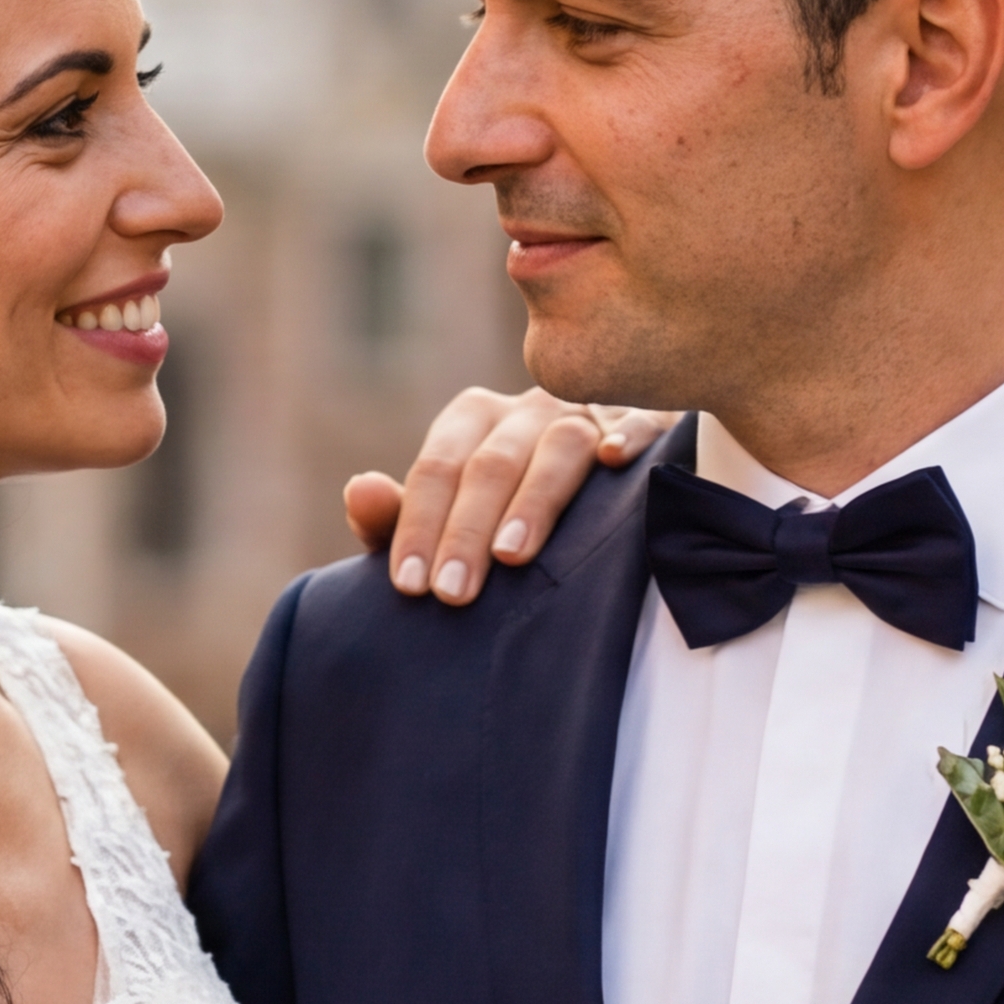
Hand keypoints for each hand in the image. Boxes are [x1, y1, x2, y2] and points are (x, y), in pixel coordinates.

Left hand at [341, 387, 662, 608]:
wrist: (599, 481)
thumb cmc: (504, 510)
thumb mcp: (447, 516)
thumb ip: (398, 515)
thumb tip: (360, 490)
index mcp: (474, 419)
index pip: (437, 469)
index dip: (419, 526)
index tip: (411, 585)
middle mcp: (527, 409)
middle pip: (492, 464)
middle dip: (467, 532)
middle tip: (453, 594)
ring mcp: (587, 414)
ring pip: (559, 446)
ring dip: (534, 500)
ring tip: (511, 556)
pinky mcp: (643, 423)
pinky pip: (638, 422)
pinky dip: (626, 436)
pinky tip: (612, 461)